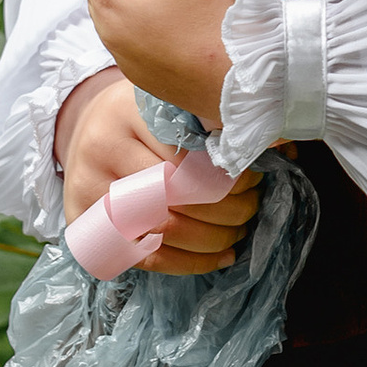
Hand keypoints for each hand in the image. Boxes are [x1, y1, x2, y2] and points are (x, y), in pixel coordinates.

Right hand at [58, 74, 260, 277]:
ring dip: (215, 238)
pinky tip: (221, 256)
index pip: (188, 154)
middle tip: (251, 207)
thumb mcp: (170, 103)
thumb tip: (280, 145)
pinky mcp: (87, 225)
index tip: (254, 178)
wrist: (87, 130)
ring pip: (166, 229)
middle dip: (227, 209)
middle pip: (178, 194)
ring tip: (238, 230)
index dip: (229, 174)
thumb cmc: (143, 116)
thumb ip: (212, 122)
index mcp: (127, 111)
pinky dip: (192, 263)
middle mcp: (101, 148)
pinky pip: (148, 258)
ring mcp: (90, 190)